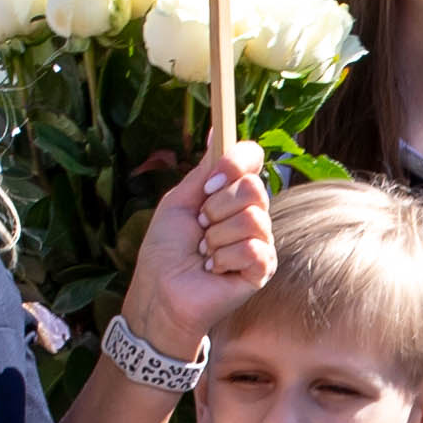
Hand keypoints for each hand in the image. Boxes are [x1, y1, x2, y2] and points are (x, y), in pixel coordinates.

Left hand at [120, 139, 277, 371]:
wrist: (160, 292)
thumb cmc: (165, 251)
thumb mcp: (179, 202)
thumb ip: (204, 169)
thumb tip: (216, 130)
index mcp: (231, 195)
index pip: (251, 160)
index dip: (235, 163)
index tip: (210, 183)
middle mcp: (250, 214)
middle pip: (254, 188)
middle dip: (217, 208)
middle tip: (200, 228)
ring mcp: (259, 241)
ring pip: (252, 219)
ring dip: (216, 237)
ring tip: (204, 254)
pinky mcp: (262, 268)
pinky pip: (253, 248)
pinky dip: (224, 258)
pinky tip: (214, 269)